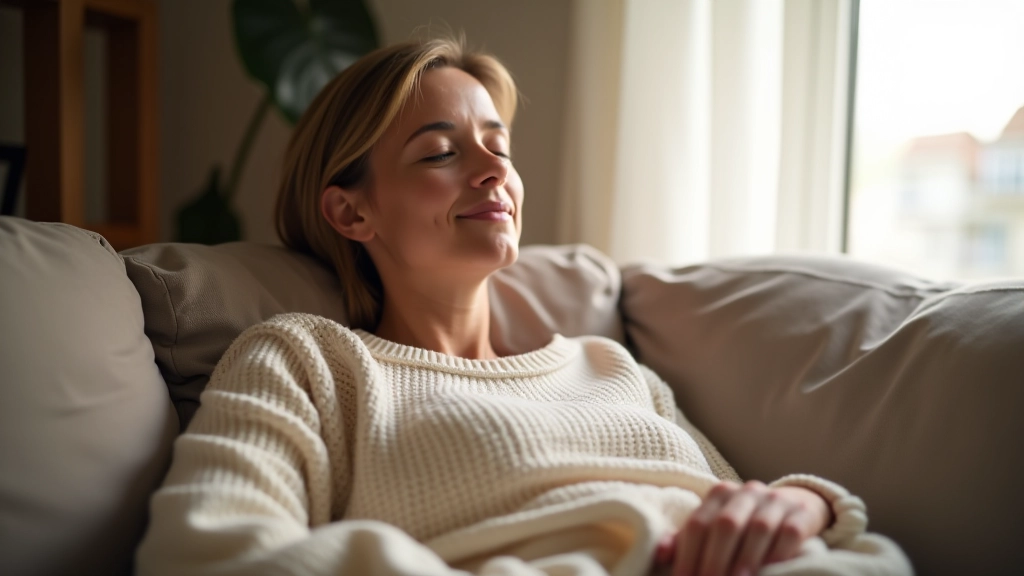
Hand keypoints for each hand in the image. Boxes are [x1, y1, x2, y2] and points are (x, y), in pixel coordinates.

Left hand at [656, 480, 830, 575]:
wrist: (795, 507)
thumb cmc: (745, 525)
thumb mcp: (715, 528)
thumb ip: (688, 540)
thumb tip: (659, 554)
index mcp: (719, 494)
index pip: (698, 524)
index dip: (688, 554)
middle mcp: (746, 492)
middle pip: (725, 525)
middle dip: (714, 559)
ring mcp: (775, 501)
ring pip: (759, 527)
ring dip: (746, 559)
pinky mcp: (800, 513)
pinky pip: (790, 532)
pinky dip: (779, 552)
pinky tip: (772, 570)